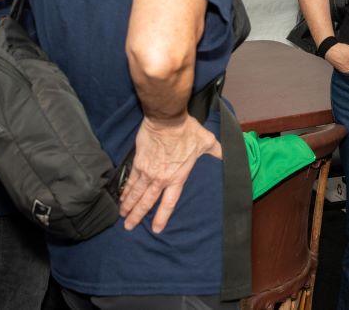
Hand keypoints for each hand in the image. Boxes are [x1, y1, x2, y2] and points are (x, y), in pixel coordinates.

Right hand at [118, 113, 221, 232]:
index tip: (156, 229)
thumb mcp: (206, 142)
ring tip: (122, 215)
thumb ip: (217, 151)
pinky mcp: (138, 162)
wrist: (167, 119)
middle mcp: (161, 178)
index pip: (169, 203)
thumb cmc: (187, 131)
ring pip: (136, 193)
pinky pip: (130, 180)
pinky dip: (125, 190)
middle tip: (128, 227)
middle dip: (137, 216)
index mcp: (177, 177)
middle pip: (147, 202)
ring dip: (128, 206)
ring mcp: (147, 171)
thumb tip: (228, 154)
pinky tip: (121, 196)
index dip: (162, 217)